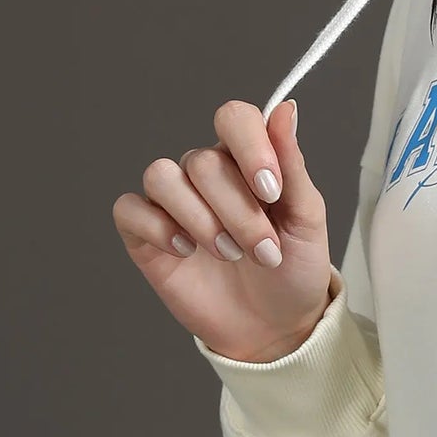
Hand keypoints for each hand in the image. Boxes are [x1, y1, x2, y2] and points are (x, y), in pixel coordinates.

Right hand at [113, 97, 333, 361]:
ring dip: (199, 219)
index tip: (271, 191)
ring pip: (161, 176)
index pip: (235, 118)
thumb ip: (292, 163)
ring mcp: (174, 204)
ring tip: (229, 254)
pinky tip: (186, 252)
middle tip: (263, 251)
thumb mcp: (306, 219)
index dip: (250, 147)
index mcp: (247, 161)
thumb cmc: (294, 270)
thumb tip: (286, 108)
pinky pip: (130, 209)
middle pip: (202, 161)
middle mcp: (206, 176)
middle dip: (238, 212)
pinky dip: (158, 228)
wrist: (274, 328)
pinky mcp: (146, 235)